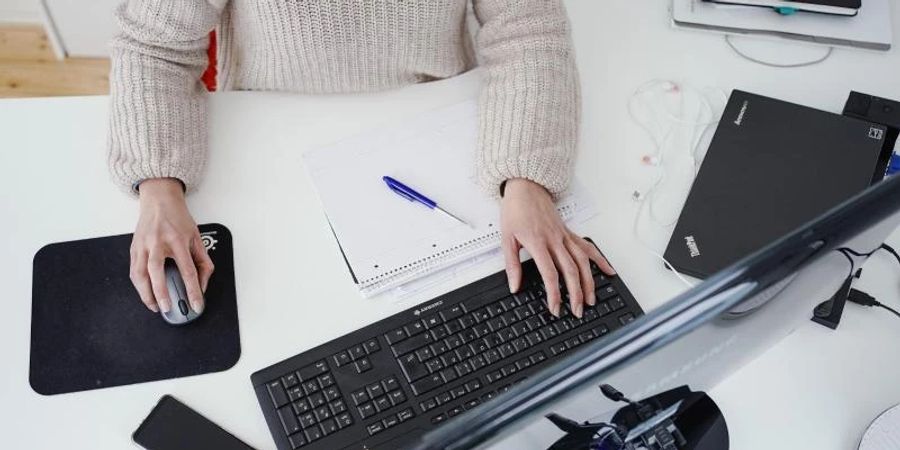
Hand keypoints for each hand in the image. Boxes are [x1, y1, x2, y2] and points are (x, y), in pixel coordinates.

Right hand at [130, 178, 213, 313]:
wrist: (159, 200)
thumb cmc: (178, 218)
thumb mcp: (197, 237)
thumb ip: (203, 261)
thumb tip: (202, 284)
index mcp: (178, 239)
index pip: (188, 270)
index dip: (193, 290)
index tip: (196, 304)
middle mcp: (158, 242)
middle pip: (158, 272)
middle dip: (162, 293)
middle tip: (167, 308)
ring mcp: (143, 245)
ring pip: (140, 273)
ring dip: (146, 293)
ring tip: (155, 306)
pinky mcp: (134, 248)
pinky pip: (134, 270)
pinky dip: (139, 285)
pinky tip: (145, 293)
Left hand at [500, 179, 615, 318]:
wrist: (526, 187)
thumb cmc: (516, 210)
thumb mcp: (506, 238)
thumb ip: (511, 264)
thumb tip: (514, 286)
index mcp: (538, 242)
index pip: (550, 273)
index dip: (554, 293)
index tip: (556, 307)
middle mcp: (555, 240)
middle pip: (571, 271)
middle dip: (576, 294)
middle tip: (577, 310)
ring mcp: (565, 236)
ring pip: (583, 261)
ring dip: (589, 282)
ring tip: (591, 299)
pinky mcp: (570, 233)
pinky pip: (587, 247)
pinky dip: (600, 260)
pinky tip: (608, 271)